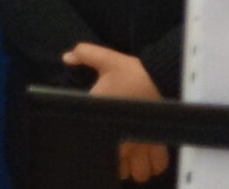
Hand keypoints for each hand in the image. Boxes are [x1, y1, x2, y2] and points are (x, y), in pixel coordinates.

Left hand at [66, 44, 168, 180]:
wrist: (162, 75)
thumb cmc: (132, 72)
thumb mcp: (107, 58)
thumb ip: (85, 55)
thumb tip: (66, 57)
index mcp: (104, 120)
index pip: (93, 147)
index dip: (93, 150)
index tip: (95, 143)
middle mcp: (121, 139)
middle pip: (117, 170)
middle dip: (116, 164)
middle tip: (114, 151)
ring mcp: (141, 145)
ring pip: (137, 174)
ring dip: (134, 168)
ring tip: (131, 156)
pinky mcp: (158, 144)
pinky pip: (158, 167)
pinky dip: (153, 165)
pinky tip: (147, 155)